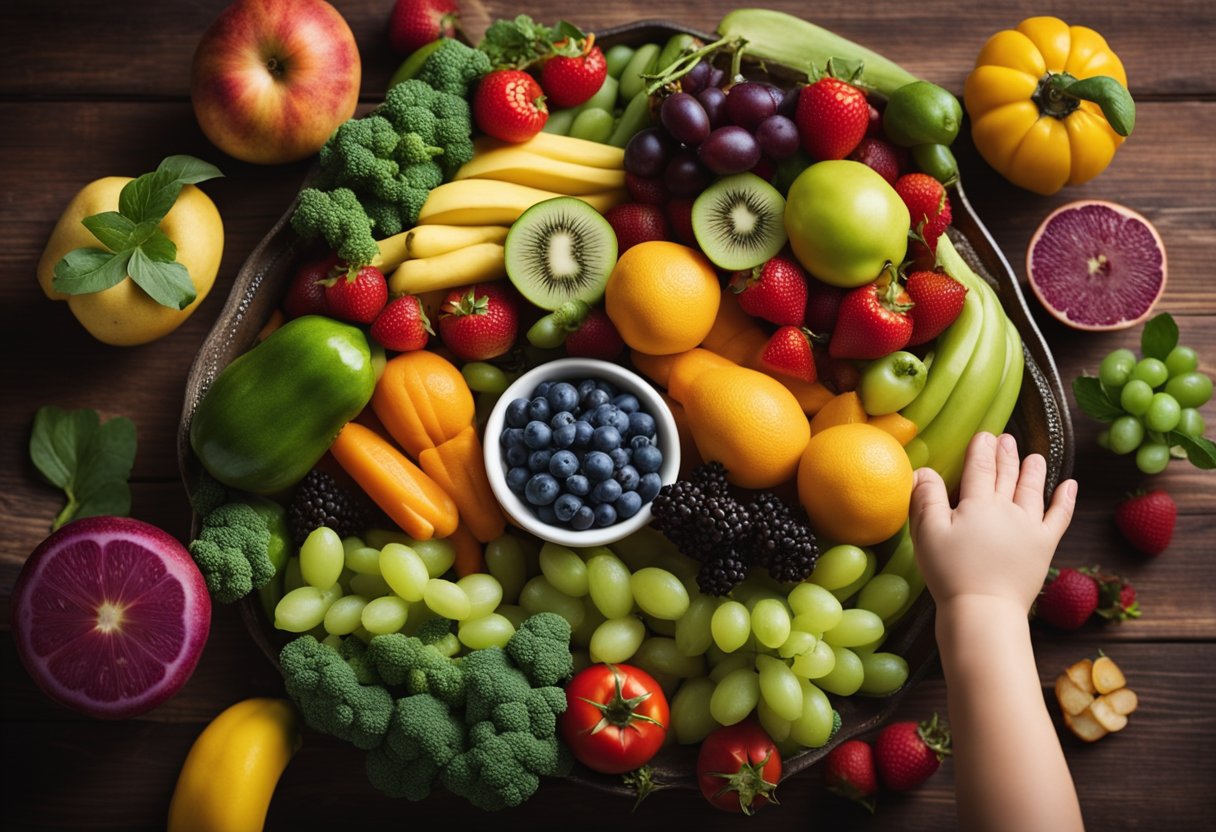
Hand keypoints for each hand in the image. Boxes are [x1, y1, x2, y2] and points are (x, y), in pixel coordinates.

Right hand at [910, 432, 1076, 612]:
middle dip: (1007, 454)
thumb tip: (923, 470)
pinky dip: (1065, 500)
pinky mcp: (1043, 547)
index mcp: (978, 503)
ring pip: (1032, 490)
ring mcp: (1030, 527)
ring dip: (1033, 470)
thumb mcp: (927, 534)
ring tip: (1034, 456)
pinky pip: (1059, 517)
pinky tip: (1070, 485)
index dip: (982, 449)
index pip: (981, 467)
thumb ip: (926, 498)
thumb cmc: (950, 573)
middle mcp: (1008, 509)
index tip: (984, 435)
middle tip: (1007, 439)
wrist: (983, 611)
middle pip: (1007, 475)